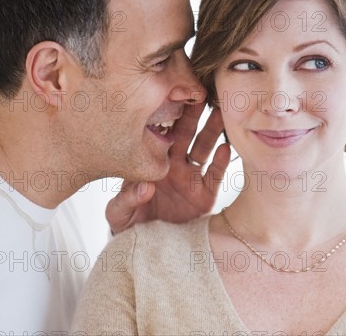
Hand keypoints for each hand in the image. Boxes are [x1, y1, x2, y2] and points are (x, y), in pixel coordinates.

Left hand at [106, 104, 230, 234]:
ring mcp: (190, 179)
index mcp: (151, 164)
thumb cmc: (130, 229)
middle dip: (194, 114)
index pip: (160, 134)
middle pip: (185, 134)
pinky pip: (215, 175)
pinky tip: (226, 148)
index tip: (172, 95)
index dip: (166, 116)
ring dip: (212, 131)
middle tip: (202, 94)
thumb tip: (146, 186)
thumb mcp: (119, 215)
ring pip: (204, 148)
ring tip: (221, 114)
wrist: (149, 252)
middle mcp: (173, 166)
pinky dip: (222, 162)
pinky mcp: (205, 196)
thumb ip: (126, 200)